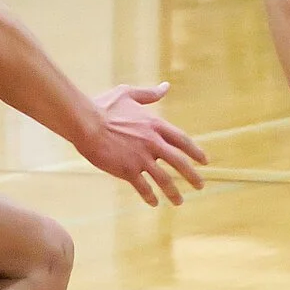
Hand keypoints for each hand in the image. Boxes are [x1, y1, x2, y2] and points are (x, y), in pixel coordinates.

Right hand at [77, 83, 207, 205]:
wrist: (85, 122)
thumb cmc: (103, 106)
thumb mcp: (128, 94)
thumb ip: (149, 93)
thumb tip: (165, 86)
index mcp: (155, 125)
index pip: (182, 141)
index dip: (195, 152)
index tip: (204, 161)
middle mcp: (152, 142)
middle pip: (179, 162)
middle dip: (192, 176)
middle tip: (200, 185)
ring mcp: (141, 158)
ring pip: (164, 179)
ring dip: (174, 192)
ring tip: (180, 202)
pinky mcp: (127, 170)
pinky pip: (143, 187)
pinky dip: (149, 196)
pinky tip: (154, 203)